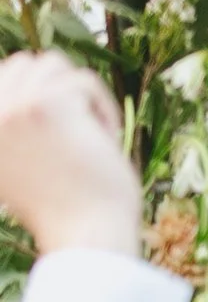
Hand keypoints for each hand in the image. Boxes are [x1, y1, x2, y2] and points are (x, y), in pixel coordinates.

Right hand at [0, 52, 140, 258]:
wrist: (86, 237)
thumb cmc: (66, 210)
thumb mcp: (22, 165)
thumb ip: (14, 127)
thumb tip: (25, 70)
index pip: (2, 76)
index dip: (37, 93)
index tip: (60, 131)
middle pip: (26, 64)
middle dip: (60, 92)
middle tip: (77, 137)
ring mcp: (11, 108)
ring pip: (54, 65)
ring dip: (81, 98)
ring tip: (90, 139)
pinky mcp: (45, 104)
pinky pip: (84, 80)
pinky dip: (103, 109)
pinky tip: (104, 143)